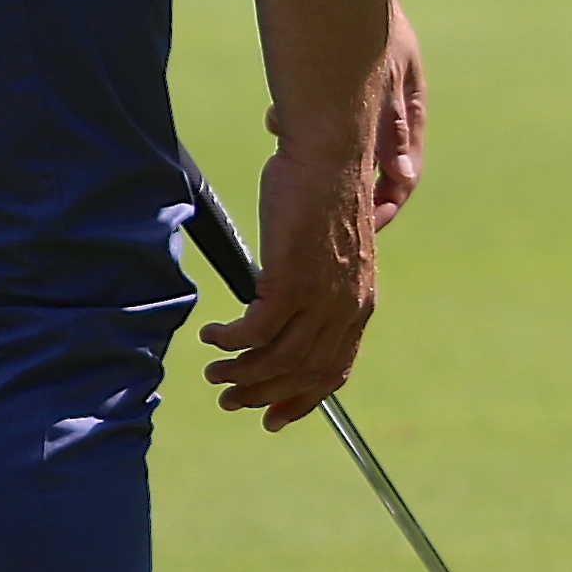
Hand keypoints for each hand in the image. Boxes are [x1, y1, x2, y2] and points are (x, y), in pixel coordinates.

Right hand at [197, 0, 425, 426]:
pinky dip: (228, 341)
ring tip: (213, 373)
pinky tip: (211, 336)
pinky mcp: (290, 279)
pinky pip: (254, 330)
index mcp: (359, 304)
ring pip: (276, 358)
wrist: (329, 154)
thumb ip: (316, 287)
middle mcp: (345, 307)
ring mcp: (320, 296)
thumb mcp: (330, 252)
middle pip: (302, 373)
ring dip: (240, 373)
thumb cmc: (323, 193)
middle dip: (263, 395)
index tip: (275, 417)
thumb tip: (282, 309)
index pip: (335, 371)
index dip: (303, 399)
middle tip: (230, 401)